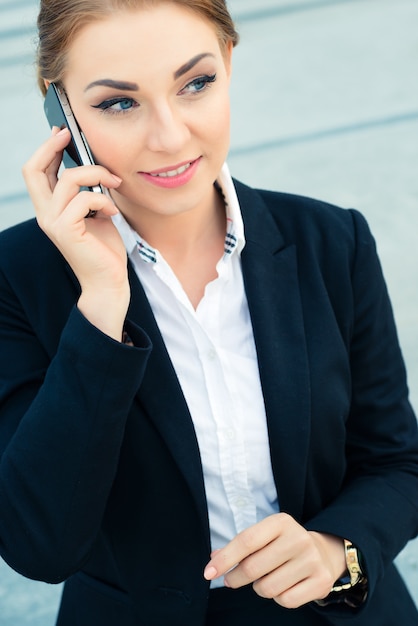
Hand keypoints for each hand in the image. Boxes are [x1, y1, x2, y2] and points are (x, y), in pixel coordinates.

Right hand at [22, 127, 129, 339]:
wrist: (109, 281)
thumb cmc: (104, 249)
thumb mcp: (96, 213)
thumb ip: (87, 192)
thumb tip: (93, 165)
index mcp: (50, 208)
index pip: (36, 171)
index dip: (46, 148)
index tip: (63, 132)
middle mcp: (45, 214)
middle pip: (33, 169)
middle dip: (52, 146)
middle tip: (71, 135)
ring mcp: (53, 223)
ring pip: (67, 179)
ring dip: (96, 174)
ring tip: (114, 183)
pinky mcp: (66, 231)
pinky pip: (83, 199)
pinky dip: (103, 199)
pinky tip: (113, 211)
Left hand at [204, 513, 345, 608]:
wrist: (322, 553)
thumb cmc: (282, 545)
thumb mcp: (263, 536)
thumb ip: (239, 546)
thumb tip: (213, 558)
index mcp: (281, 522)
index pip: (246, 541)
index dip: (225, 559)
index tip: (208, 572)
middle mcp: (298, 538)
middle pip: (253, 568)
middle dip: (235, 578)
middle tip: (231, 580)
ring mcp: (312, 560)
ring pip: (267, 588)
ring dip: (260, 588)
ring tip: (267, 578)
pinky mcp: (321, 581)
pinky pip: (285, 601)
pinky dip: (278, 598)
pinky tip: (284, 586)